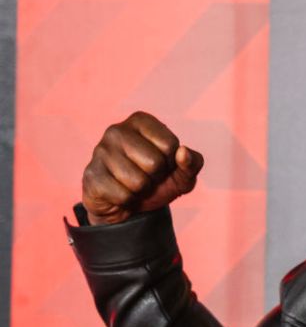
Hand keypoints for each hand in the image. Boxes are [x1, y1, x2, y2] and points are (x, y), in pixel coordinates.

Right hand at [81, 111, 203, 224]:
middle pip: (154, 163)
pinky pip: (123, 196)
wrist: (128, 205)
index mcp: (141, 121)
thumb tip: (183, 152)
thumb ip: (193, 162)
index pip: (171, 145)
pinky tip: (119, 192)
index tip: (162, 164)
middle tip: (146, 176)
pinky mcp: (91, 174)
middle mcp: (117, 130)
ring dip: (141, 190)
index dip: (172, 163)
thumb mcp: (182, 173)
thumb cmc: (158, 182)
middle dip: (156, 177)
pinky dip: (127, 200)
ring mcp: (100, 151)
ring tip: (133, 184)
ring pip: (138, 182)